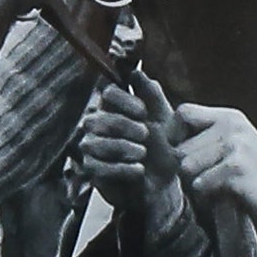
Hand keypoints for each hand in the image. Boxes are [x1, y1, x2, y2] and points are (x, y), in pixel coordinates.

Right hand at [80, 71, 185, 241]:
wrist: (164, 184)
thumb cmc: (162, 148)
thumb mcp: (164, 120)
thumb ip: (152, 95)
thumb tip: (136, 72)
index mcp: (115, 107)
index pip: (108, 93)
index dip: (125, 100)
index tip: (143, 112)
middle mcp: (98, 125)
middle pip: (99, 118)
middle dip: (124, 126)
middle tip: (145, 135)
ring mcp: (92, 148)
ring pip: (95, 143)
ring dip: (122, 147)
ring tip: (142, 154)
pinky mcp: (92, 171)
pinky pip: (98, 167)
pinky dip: (121, 168)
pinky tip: (138, 170)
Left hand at [170, 102, 256, 256]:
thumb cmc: (255, 181)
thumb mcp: (233, 148)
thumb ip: (205, 138)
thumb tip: (164, 137)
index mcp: (231, 116)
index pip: (183, 112)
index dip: (173, 134)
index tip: (183, 155)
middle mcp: (232, 125)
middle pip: (179, 146)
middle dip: (187, 169)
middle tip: (212, 179)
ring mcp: (236, 144)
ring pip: (186, 166)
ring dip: (198, 183)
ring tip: (221, 187)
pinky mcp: (236, 167)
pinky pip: (200, 183)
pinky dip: (209, 195)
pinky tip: (229, 195)